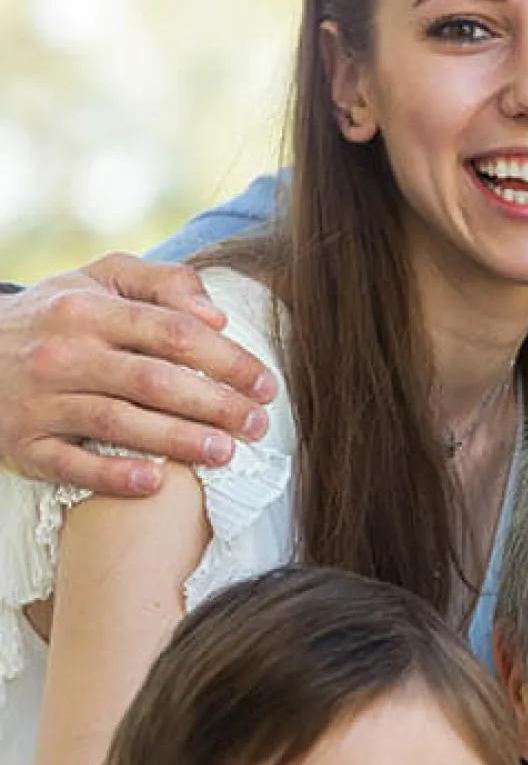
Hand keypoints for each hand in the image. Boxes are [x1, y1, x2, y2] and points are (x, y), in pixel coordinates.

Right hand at [0, 256, 275, 495]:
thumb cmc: (57, 317)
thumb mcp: (99, 281)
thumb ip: (162, 283)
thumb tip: (217, 317)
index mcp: (89, 311)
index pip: (172, 333)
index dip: (227, 360)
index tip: (266, 385)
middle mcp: (64, 355)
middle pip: (153, 381)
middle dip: (214, 405)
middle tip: (258, 424)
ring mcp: (40, 402)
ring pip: (117, 423)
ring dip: (177, 440)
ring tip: (226, 452)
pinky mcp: (24, 445)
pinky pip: (70, 464)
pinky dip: (112, 475)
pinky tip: (155, 483)